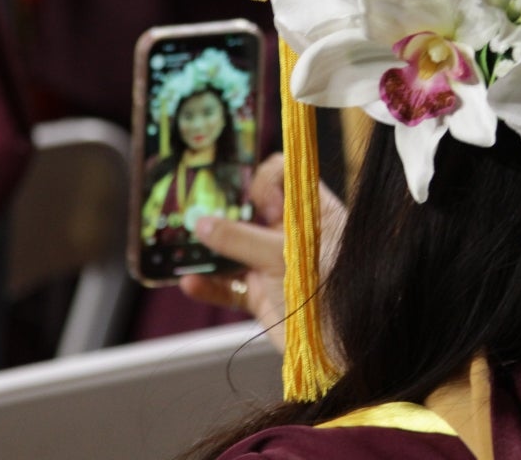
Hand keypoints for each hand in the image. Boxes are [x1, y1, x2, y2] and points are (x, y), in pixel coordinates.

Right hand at [179, 153, 345, 351]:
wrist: (339, 343)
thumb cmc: (326, 285)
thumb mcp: (282, 254)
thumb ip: (241, 238)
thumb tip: (201, 223)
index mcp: (309, 212)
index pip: (284, 177)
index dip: (263, 179)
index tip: (246, 194)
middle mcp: (291, 235)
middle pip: (252, 212)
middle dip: (222, 211)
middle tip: (193, 210)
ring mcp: (276, 266)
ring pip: (235, 251)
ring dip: (209, 250)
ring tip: (181, 246)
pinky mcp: (265, 297)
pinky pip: (230, 288)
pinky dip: (210, 286)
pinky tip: (189, 282)